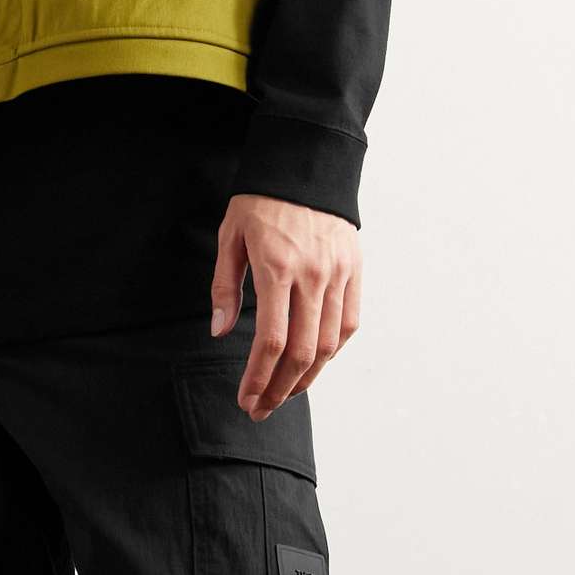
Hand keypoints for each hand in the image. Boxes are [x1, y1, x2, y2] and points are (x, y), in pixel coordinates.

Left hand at [210, 194, 362, 419]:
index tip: (246, 398)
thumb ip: (225, 286)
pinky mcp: (354, 270)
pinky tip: (313, 364)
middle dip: (280, 389)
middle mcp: (313, 275)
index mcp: (277, 267)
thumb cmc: (261, 201)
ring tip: (285, 393)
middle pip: (302, 352)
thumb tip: (220, 331)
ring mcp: (338, 274)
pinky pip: (348, 323)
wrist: (306, 165)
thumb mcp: (230, 237)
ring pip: (328, 344)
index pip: (271, 340)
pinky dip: (332, 351)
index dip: (258, 378)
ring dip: (307, 378)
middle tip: (261, 408)